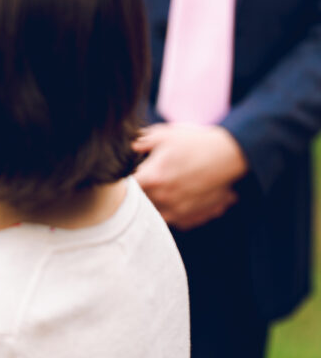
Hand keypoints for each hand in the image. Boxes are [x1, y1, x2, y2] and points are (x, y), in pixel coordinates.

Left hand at [133, 123, 248, 229]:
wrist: (232, 154)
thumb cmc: (197, 142)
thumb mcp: (165, 135)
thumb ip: (141, 142)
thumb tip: (127, 148)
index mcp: (151, 178)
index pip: (126, 187)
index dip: (125, 182)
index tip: (131, 176)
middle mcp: (162, 199)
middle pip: (138, 203)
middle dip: (141, 193)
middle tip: (149, 181)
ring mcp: (177, 210)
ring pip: (154, 214)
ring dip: (156, 205)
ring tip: (166, 190)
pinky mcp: (192, 217)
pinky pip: (174, 221)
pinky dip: (174, 213)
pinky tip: (180, 199)